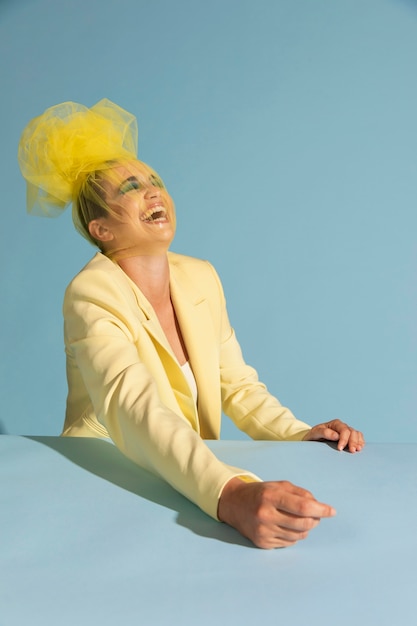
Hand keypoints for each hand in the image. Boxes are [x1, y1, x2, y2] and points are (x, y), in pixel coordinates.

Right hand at [217, 477, 335, 548]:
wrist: (234, 504)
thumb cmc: (261, 493)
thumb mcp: (279, 485)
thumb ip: (300, 493)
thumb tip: (320, 507)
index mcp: (270, 496)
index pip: (302, 506)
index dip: (320, 509)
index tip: (332, 511)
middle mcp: (265, 514)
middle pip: (303, 523)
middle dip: (315, 520)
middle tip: (316, 515)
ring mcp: (263, 530)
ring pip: (298, 535)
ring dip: (305, 528)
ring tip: (300, 520)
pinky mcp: (262, 543)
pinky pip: (289, 543)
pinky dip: (294, 535)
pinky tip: (288, 527)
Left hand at [303, 419, 364, 452]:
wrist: (313, 439)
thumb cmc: (314, 436)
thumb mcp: (315, 433)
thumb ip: (324, 433)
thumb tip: (336, 436)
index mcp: (335, 424)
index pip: (344, 430)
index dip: (344, 439)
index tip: (340, 449)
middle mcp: (342, 427)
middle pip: (352, 432)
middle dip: (353, 442)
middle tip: (352, 451)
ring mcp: (347, 432)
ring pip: (357, 434)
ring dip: (358, 442)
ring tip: (357, 450)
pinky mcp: (349, 438)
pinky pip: (358, 438)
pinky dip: (360, 442)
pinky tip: (359, 448)